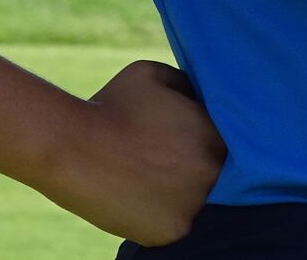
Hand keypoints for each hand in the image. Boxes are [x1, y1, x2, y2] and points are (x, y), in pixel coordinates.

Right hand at [42, 59, 226, 244]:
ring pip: (205, 201)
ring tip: (159, 178)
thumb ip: (188, 84)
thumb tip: (200, 97)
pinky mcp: (174, 231)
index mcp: (216, 134)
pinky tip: (146, 197)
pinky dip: (168, 214)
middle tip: (173, 160)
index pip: (232, 140)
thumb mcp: (156, 75)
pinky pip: (182, 223)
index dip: (210, 139)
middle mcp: (214, 171)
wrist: (73, 147)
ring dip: (189, 192)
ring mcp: (196, 205)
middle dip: (202, 165)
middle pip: (223, 173)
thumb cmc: (114, 105)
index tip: (188, 137)